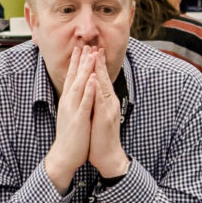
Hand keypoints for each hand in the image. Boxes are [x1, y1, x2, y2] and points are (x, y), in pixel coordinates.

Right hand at [42, 45, 98, 187]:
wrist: (64, 155)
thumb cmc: (70, 137)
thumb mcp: (69, 115)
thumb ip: (72, 102)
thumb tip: (74, 91)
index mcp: (67, 101)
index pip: (71, 77)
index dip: (75, 62)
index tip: (79, 49)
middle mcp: (68, 102)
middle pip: (74, 77)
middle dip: (80, 60)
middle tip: (84, 44)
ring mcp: (73, 110)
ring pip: (80, 86)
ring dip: (84, 70)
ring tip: (90, 55)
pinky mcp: (79, 119)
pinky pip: (85, 102)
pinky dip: (89, 90)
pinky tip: (93, 79)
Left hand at [87, 56, 127, 177]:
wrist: (109, 157)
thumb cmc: (102, 139)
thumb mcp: (98, 117)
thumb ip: (97, 104)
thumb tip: (92, 93)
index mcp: (107, 102)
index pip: (102, 80)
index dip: (97, 65)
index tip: (92, 51)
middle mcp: (110, 103)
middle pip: (104, 78)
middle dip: (98, 62)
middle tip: (94, 45)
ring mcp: (109, 109)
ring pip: (104, 85)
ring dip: (100, 69)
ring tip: (95, 55)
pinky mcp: (106, 118)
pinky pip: (102, 100)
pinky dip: (98, 88)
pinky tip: (96, 78)